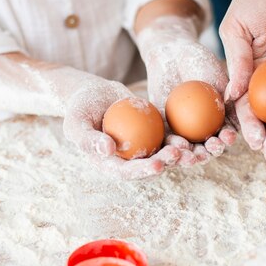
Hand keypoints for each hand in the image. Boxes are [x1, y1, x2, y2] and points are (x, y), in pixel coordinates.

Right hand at [63, 78, 181, 178]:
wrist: (93, 94)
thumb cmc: (79, 109)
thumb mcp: (75, 124)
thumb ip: (87, 139)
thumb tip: (108, 150)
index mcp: (110, 164)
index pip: (128, 172)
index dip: (143, 171)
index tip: (157, 165)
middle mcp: (129, 160)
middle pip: (150, 165)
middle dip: (166, 163)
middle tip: (178, 155)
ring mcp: (143, 147)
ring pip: (162, 153)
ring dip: (177, 154)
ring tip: (189, 148)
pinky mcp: (153, 134)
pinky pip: (167, 137)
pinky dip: (178, 137)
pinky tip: (190, 133)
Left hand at [137, 16, 236, 165]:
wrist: (172, 55)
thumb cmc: (201, 62)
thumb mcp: (218, 78)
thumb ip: (231, 97)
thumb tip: (245, 116)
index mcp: (224, 121)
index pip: (228, 134)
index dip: (228, 139)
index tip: (227, 137)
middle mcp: (207, 131)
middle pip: (210, 148)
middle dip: (210, 152)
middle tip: (209, 149)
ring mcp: (187, 132)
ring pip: (190, 150)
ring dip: (192, 157)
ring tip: (192, 156)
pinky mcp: (167, 131)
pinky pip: (169, 143)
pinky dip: (172, 148)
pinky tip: (174, 148)